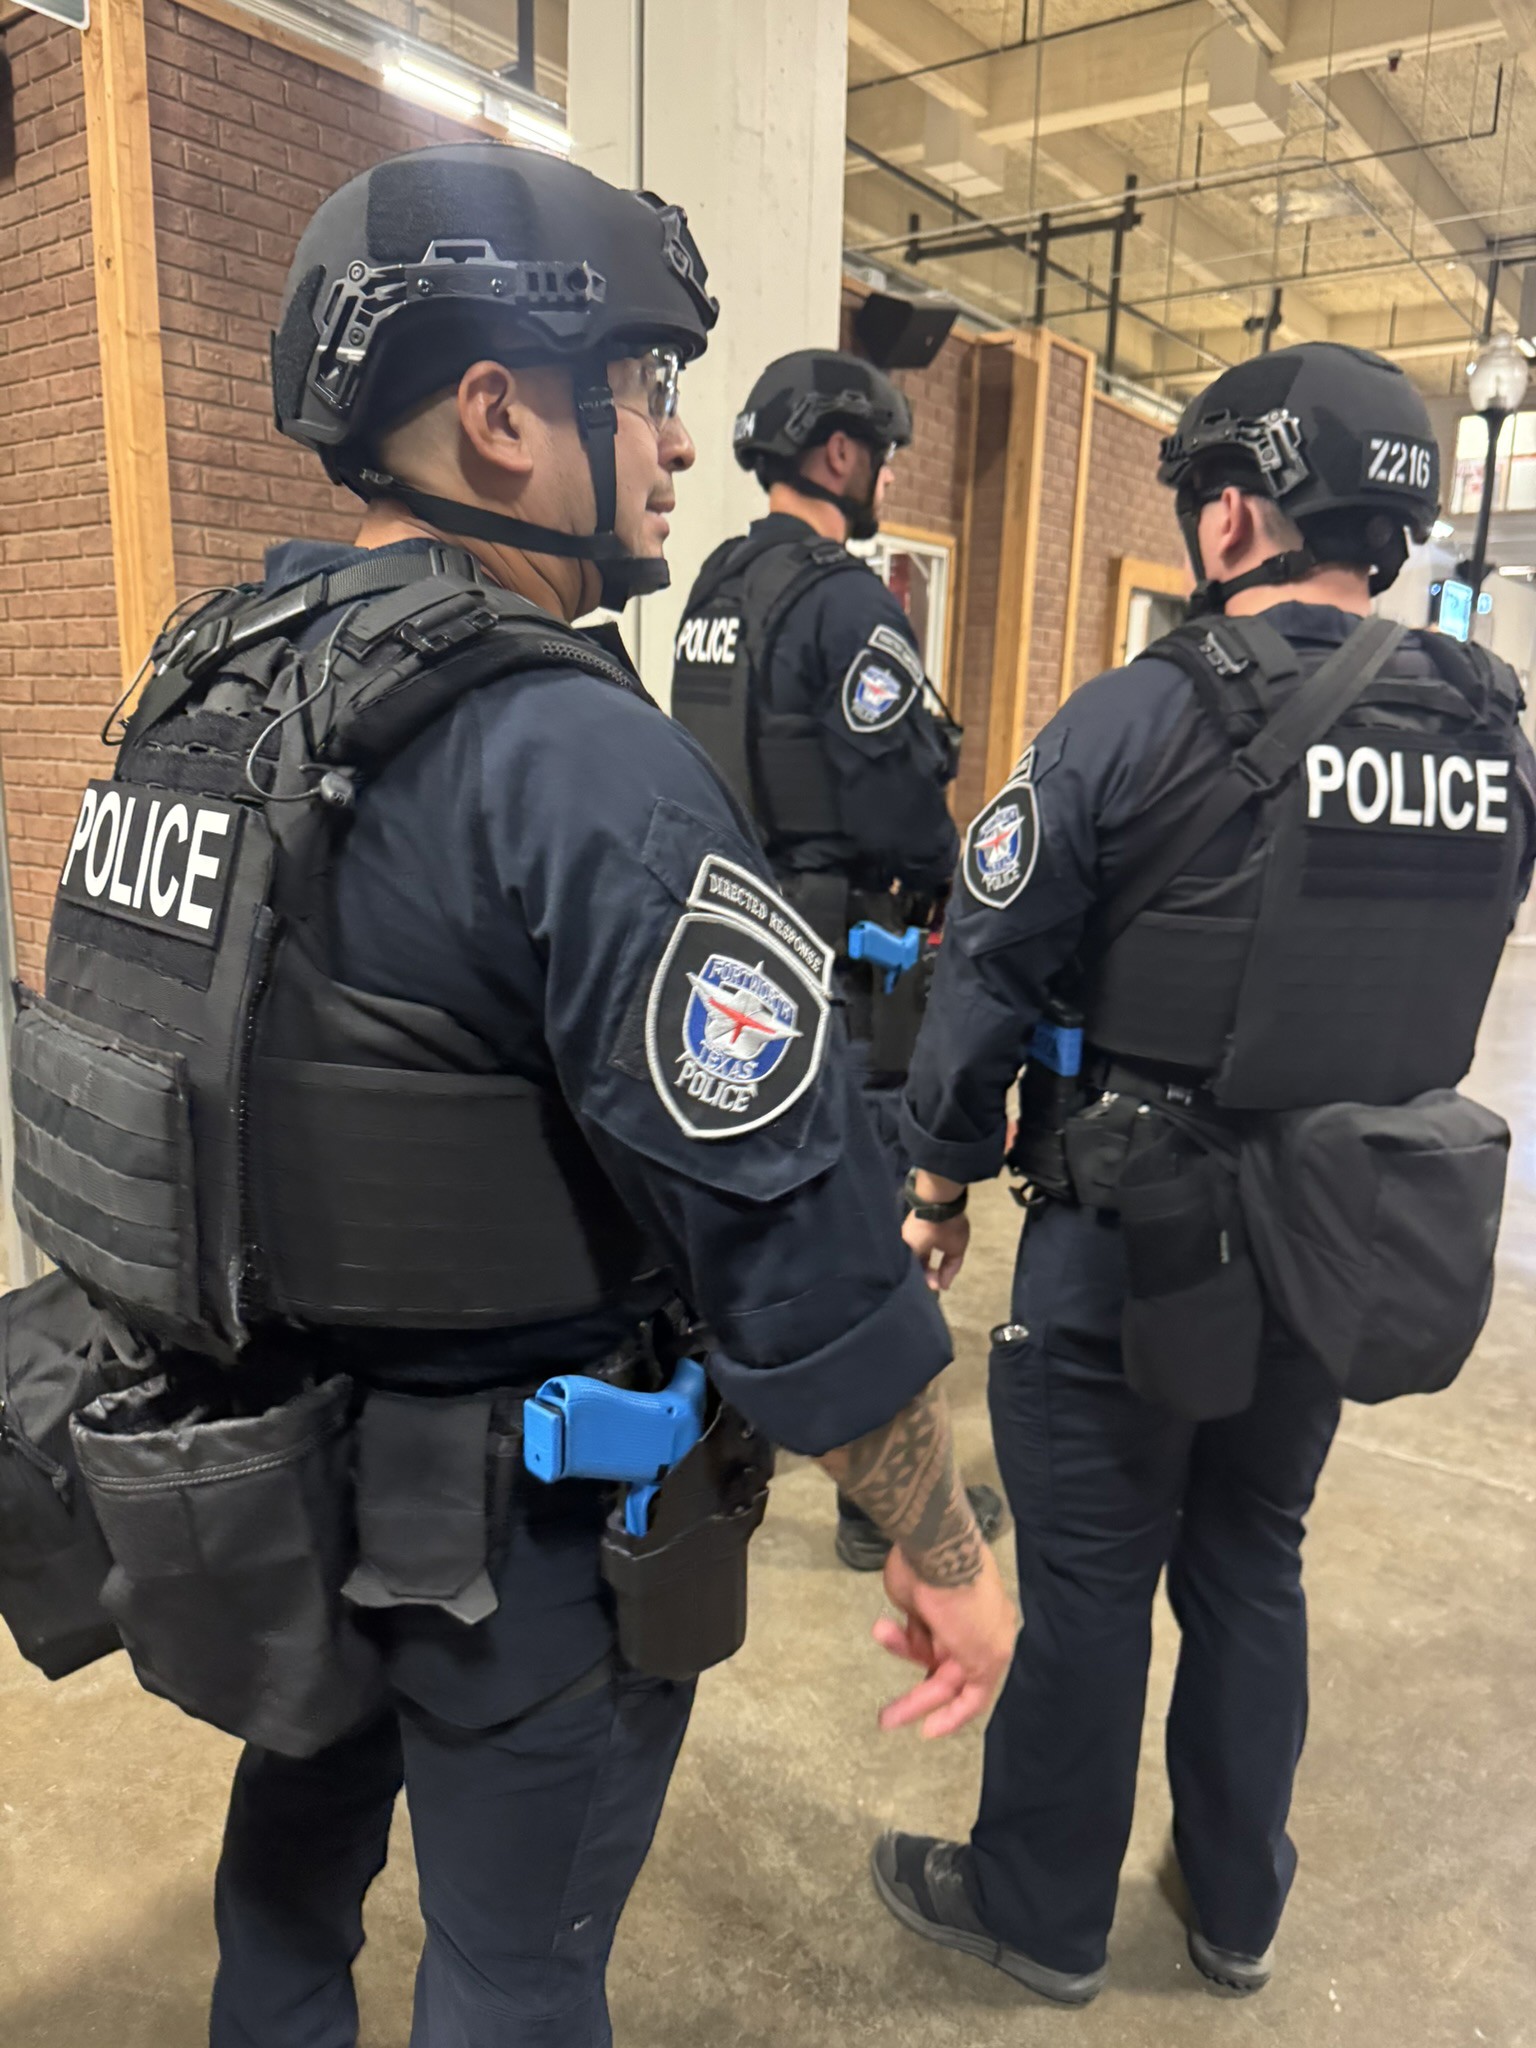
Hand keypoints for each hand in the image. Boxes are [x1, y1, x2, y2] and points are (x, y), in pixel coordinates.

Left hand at [873, 1544, 1017, 1738]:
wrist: (935, 1552)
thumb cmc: (964, 1603)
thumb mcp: (985, 1654)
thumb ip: (975, 1686)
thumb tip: (961, 1703)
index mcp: (992, 1648)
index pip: (973, 1695)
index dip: (952, 1717)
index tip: (926, 1731)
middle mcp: (969, 1637)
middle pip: (942, 1680)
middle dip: (915, 1700)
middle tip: (886, 1719)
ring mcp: (942, 1621)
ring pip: (920, 1657)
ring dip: (902, 1652)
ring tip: (884, 1633)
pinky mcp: (917, 1607)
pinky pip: (905, 1635)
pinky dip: (894, 1637)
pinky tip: (885, 1626)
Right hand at [903, 1207, 969, 1291]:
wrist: (941, 1194)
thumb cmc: (947, 1225)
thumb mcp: (955, 1249)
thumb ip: (949, 1269)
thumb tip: (942, 1286)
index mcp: (910, 1252)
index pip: (917, 1274)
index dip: (929, 1282)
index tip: (939, 1287)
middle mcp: (903, 1243)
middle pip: (914, 1265)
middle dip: (925, 1273)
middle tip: (937, 1280)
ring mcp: (906, 1232)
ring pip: (913, 1254)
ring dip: (924, 1262)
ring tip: (935, 1269)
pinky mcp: (911, 1223)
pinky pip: (915, 1243)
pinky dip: (923, 1251)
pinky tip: (931, 1252)